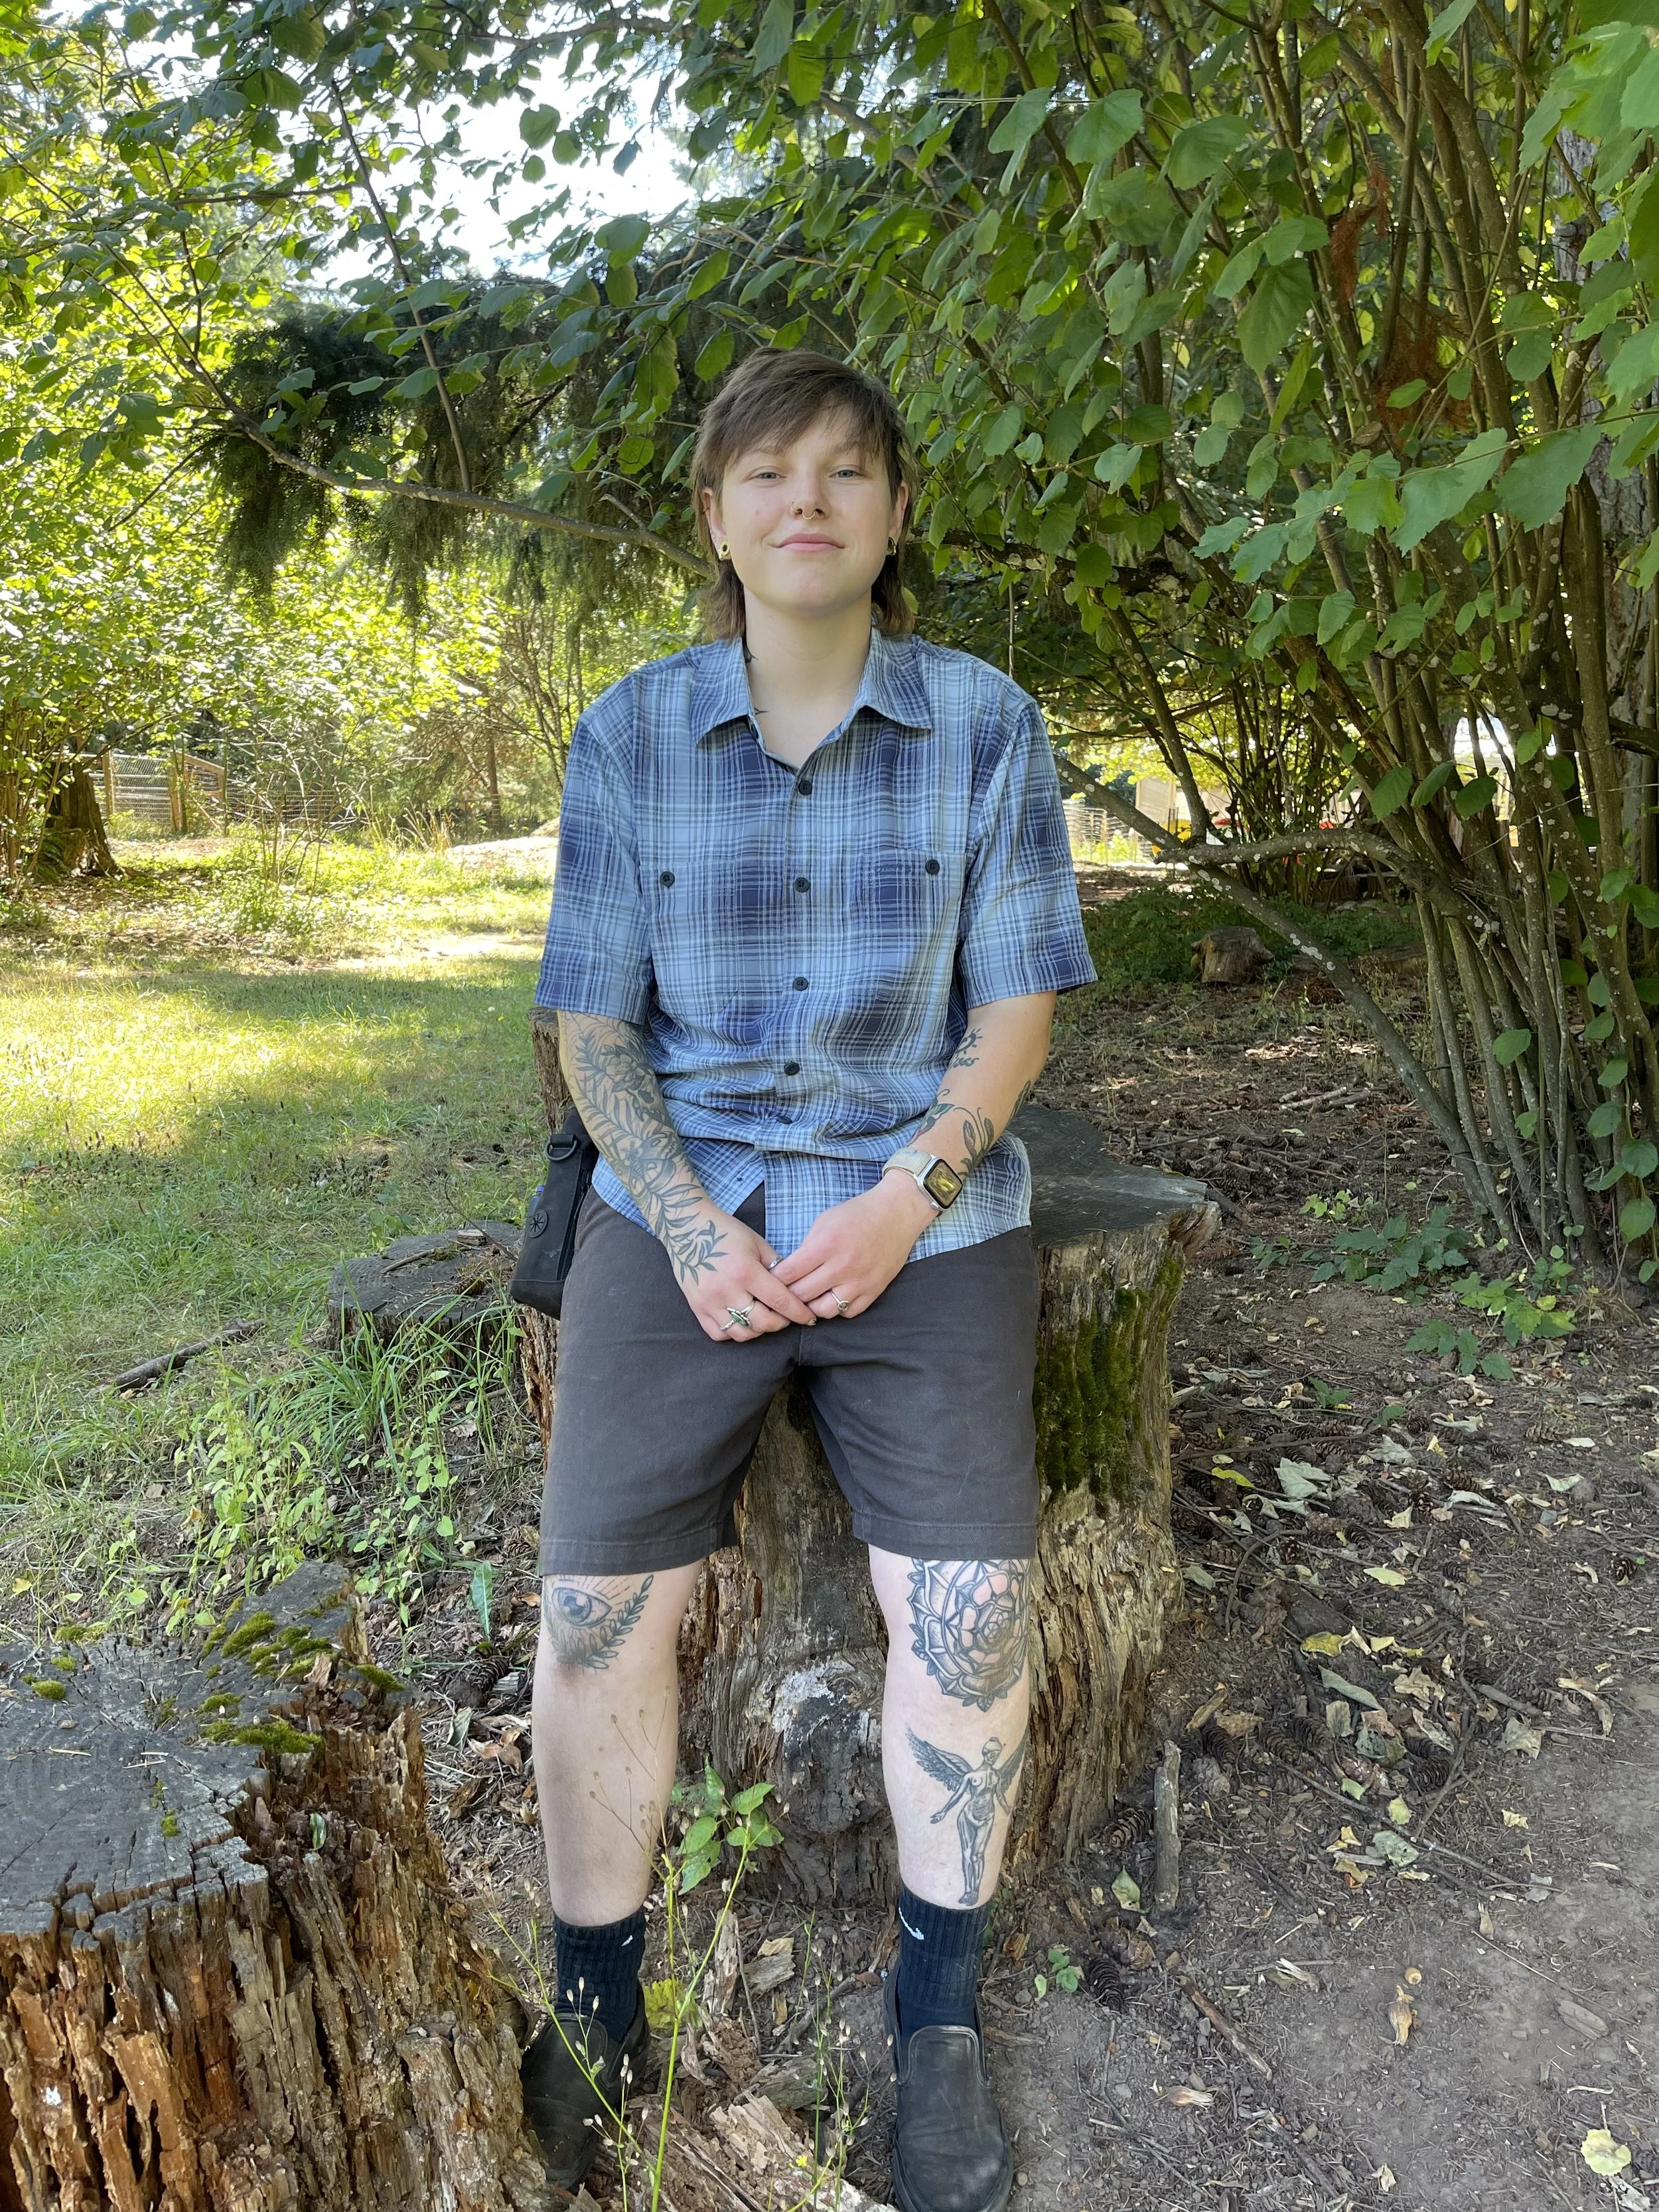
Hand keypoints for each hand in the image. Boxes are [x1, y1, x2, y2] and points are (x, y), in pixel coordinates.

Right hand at [671, 1204, 819, 1342]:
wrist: (687, 1228)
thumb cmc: (725, 1231)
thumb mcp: (757, 1242)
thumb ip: (776, 1265)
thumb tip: (793, 1286)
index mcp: (746, 1271)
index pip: (779, 1300)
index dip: (798, 1312)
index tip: (809, 1318)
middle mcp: (727, 1290)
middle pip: (762, 1323)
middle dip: (780, 1323)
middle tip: (786, 1317)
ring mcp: (709, 1302)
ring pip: (741, 1333)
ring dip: (758, 1330)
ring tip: (764, 1319)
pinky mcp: (696, 1308)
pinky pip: (719, 1334)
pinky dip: (734, 1333)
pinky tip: (741, 1321)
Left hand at [768, 1172, 935, 1318]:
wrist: (897, 1214)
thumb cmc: (858, 1214)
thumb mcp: (824, 1221)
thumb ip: (806, 1248)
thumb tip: (788, 1272)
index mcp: (826, 1245)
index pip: (789, 1273)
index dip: (775, 1280)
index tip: (771, 1281)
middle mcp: (843, 1266)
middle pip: (803, 1295)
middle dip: (789, 1295)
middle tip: (785, 1293)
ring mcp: (860, 1282)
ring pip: (824, 1311)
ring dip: (812, 1306)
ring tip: (809, 1298)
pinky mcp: (874, 1291)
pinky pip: (848, 1313)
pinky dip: (837, 1308)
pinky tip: (832, 1297)